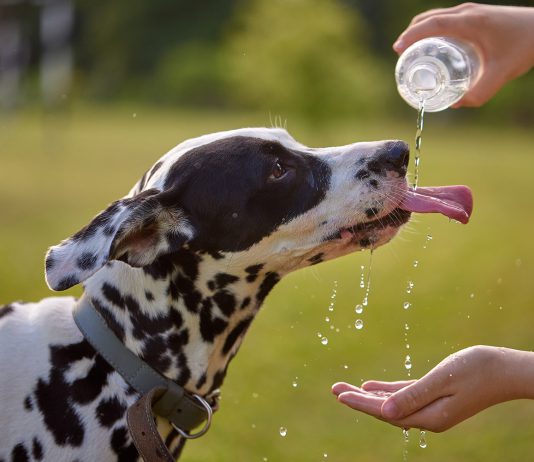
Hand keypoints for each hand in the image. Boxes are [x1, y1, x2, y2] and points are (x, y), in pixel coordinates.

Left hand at [332, 346, 533, 431]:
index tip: (339, 395)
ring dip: (369, 395)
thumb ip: (413, 396)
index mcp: (430, 416)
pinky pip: (404, 396)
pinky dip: (387, 391)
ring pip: (392, 403)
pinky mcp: (435, 398)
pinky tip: (371, 386)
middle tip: (334, 389)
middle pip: (385, 410)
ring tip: (345, 389)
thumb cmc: (478, 370)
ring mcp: (432, 409)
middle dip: (358, 400)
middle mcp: (429, 417)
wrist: (507, 370)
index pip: (386, 412)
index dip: (361, 403)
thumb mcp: (443, 380)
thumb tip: (385, 412)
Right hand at [393, 3, 533, 106]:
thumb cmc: (525, 45)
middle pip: (428, 18)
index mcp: (469, 22)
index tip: (398, 50)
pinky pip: (445, 19)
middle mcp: (467, 13)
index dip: (411, 36)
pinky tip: (432, 46)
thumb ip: (480, 93)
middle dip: (410, 34)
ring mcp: (470, 12)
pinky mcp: (475, 15)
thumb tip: (457, 104)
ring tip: (411, 51)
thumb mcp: (501, 74)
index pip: (431, 24)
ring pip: (435, 16)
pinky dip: (431, 29)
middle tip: (400, 55)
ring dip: (419, 30)